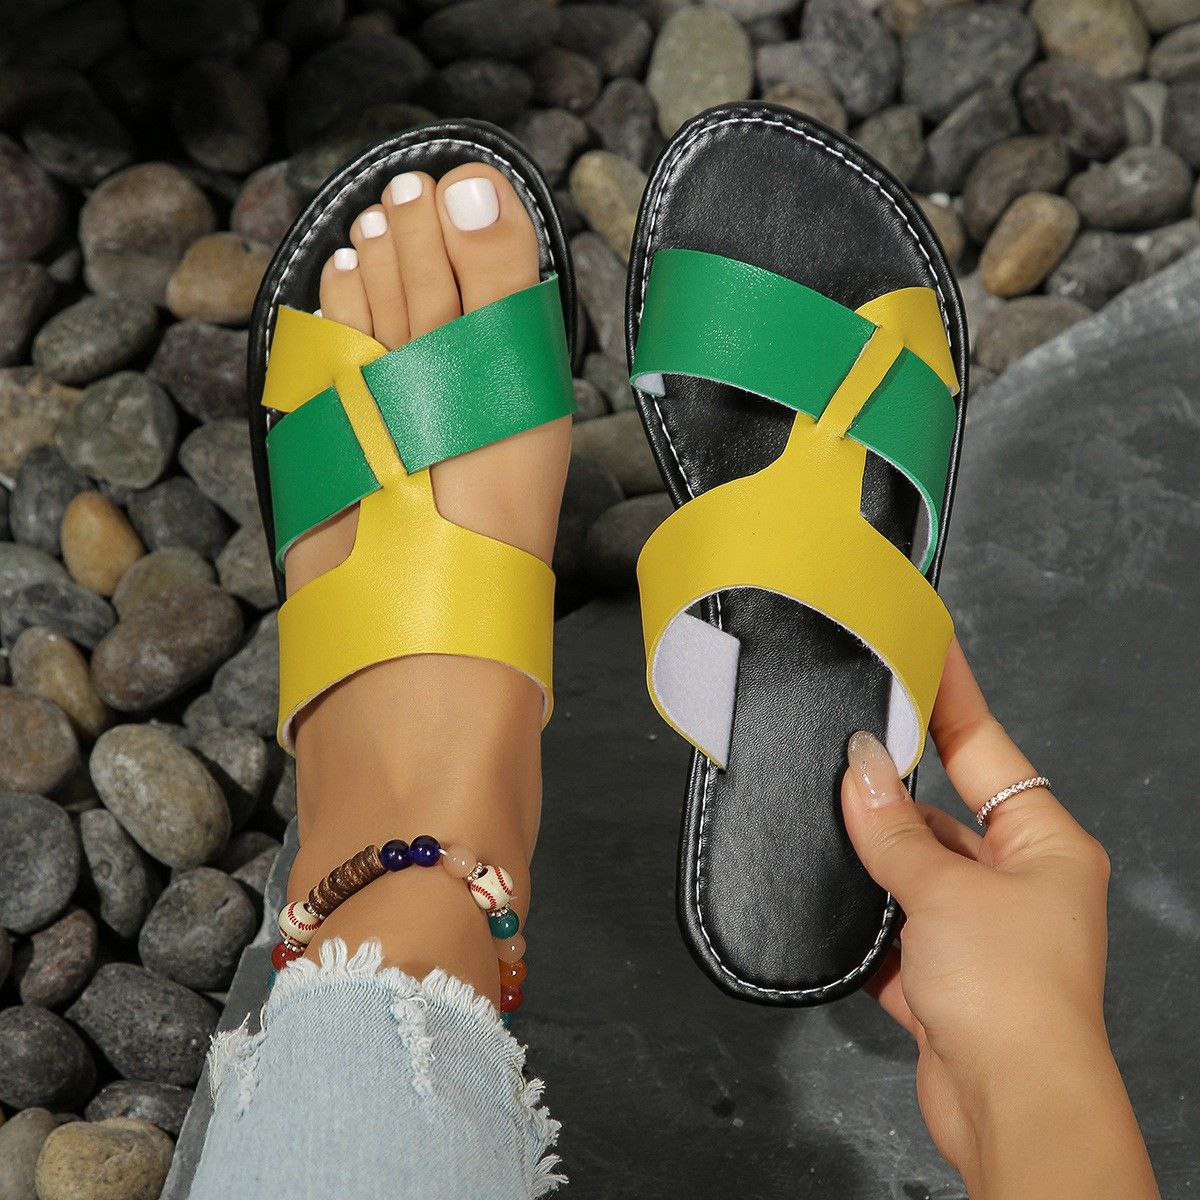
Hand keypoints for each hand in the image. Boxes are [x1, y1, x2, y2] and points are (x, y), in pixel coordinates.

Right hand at [841, 640, 1157, 1199]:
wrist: (1010, 1109)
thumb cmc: (1013, 997)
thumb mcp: (945, 890)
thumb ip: (892, 829)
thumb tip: (858, 768)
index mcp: (1046, 847)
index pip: (987, 749)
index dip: (950, 699)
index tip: (924, 649)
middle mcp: (1020, 883)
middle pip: (943, 812)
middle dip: (892, 792)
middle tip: (843, 744)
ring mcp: (982, 930)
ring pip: (913, 870)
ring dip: (875, 860)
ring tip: (830, 823)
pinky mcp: (946, 975)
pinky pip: (896, 926)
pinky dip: (868, 917)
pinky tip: (838, 901)